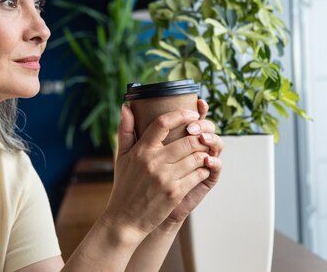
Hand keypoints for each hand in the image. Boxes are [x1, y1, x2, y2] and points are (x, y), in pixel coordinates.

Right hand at [102, 104, 215, 242]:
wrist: (125, 219)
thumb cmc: (125, 185)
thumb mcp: (122, 157)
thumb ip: (125, 131)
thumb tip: (126, 107)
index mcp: (141, 150)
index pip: (162, 123)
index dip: (181, 114)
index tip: (193, 113)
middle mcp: (153, 162)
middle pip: (187, 140)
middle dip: (200, 136)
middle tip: (204, 135)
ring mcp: (165, 178)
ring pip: (196, 157)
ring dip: (204, 153)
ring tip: (204, 151)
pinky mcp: (175, 193)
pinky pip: (198, 174)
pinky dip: (204, 169)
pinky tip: (202, 168)